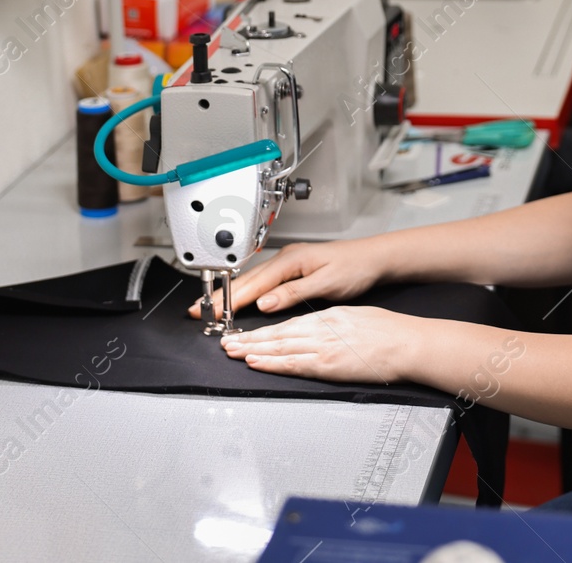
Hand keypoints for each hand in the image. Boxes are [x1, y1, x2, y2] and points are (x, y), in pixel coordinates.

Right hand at [188, 239, 383, 320]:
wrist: (374, 258)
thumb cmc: (355, 267)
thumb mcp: (326, 283)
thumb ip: (293, 293)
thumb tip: (265, 303)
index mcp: (291, 261)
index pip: (254, 284)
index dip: (231, 300)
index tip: (213, 312)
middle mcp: (286, 258)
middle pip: (246, 280)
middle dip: (221, 295)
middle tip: (197, 310)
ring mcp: (288, 262)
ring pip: (252, 280)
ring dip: (230, 293)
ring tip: (209, 306)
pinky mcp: (293, 268)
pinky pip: (262, 280)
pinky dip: (246, 290)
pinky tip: (239, 299)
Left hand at [220, 306, 419, 382]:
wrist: (407, 343)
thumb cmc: (390, 332)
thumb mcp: (356, 318)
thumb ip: (334, 324)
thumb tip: (319, 331)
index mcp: (328, 317)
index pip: (289, 324)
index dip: (265, 330)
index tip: (247, 334)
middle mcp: (321, 329)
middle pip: (278, 334)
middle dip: (250, 339)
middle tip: (227, 342)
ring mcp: (323, 346)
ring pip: (280, 347)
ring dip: (253, 349)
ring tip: (233, 352)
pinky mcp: (328, 364)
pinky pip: (293, 363)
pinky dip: (272, 362)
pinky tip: (256, 362)